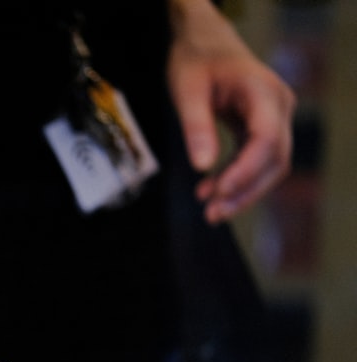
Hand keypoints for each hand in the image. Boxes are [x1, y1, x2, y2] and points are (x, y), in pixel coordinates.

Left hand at [167, 0, 295, 223]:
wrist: (205, 42)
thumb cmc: (195, 60)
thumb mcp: (186, 89)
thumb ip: (196, 126)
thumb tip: (203, 167)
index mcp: (263, 91)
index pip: (267, 138)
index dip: (246, 169)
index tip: (218, 190)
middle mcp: (278, 106)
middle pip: (275, 159)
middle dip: (245, 191)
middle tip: (212, 214)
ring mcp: (274, 118)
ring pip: (271, 166)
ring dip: (242, 192)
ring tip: (210, 210)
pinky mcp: (262, 129)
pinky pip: (257, 161)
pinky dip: (236, 179)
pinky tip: (210, 191)